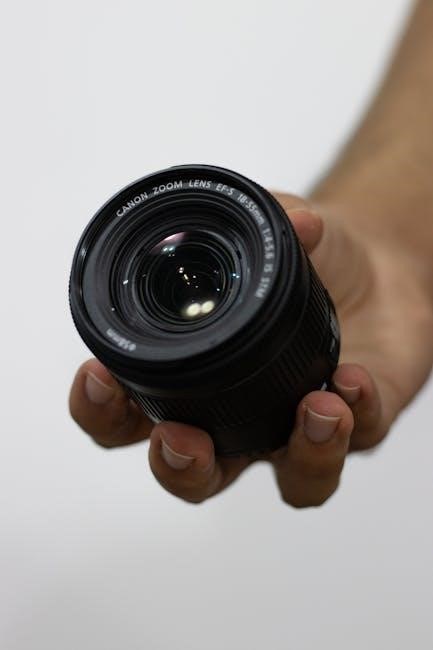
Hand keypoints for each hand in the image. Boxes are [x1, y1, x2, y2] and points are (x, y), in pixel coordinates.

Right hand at [69, 194, 432, 506]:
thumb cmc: (310, 257)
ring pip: (292, 485)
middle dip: (177, 467)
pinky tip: (352, 379)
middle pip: (193, 472)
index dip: (101, 409)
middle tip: (183, 439)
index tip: (98, 377)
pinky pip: (358, 439)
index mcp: (193, 375)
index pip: (127, 412)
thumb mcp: (279, 228)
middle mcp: (239, 414)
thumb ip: (274, 220)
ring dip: (300, 456)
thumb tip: (298, 221)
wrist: (377, 268)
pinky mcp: (358, 425)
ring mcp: (298, 425)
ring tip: (313, 406)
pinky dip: (355, 416)